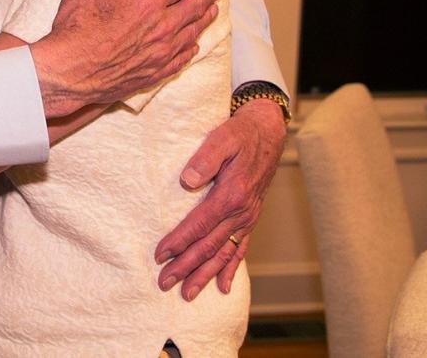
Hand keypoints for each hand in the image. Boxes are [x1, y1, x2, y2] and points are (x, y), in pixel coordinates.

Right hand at [30, 0, 221, 116]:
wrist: (69, 72)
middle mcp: (160, 26)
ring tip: (212, 11)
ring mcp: (159, 52)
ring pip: (192, 33)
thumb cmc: (75, 26)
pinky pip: (181, 59)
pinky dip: (191, 49)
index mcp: (147, 1)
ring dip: (204, 19)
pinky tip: (193, 45)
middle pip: (194, 7)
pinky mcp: (154, 73)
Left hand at [154, 97, 286, 298]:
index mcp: (231, 194)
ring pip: (223, 253)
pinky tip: (222, 286)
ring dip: (204, 274)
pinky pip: (240, 248)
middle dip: (186, 267)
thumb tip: (187, 180)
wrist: (266, 132)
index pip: (198, 225)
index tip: (159, 255)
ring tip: (188, 293)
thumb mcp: (222, 137)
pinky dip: (230, 268)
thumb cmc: (240, 134)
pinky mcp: (250, 218)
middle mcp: (240, 212)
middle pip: (209, 246)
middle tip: (164, 283)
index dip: (178, 242)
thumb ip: (205, 158)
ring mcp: (247, 218)